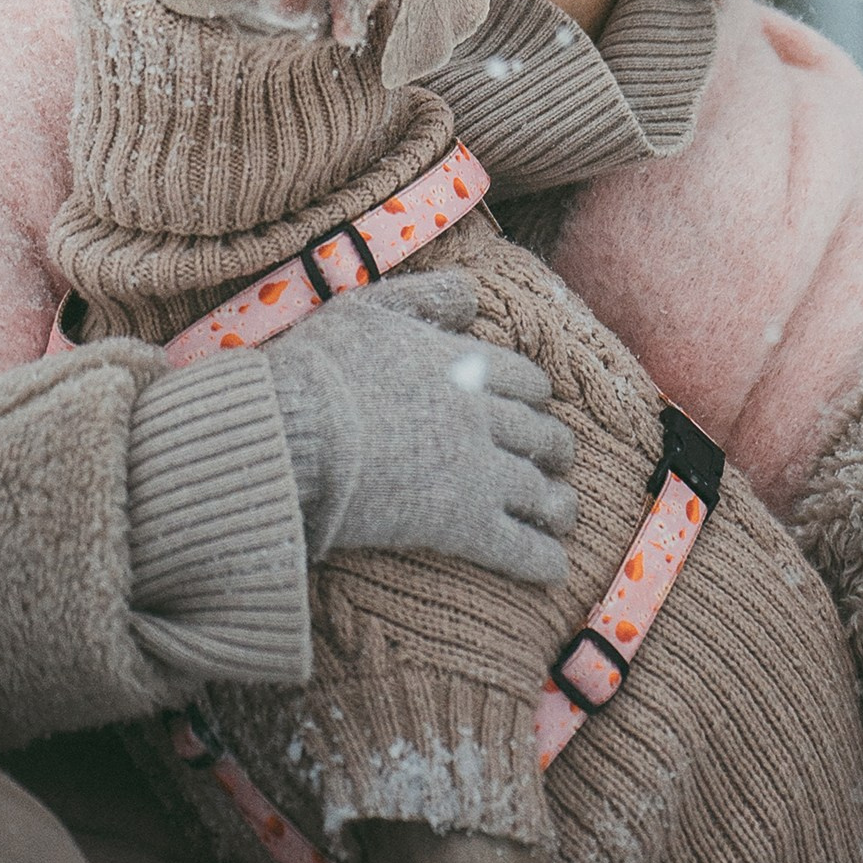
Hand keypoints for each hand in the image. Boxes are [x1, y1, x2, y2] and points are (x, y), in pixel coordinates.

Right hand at [264, 268, 576, 584]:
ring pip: (539, 489)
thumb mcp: (371, 308)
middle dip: (554, 447)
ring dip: (558, 503)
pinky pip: (518, 544)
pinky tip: (553, 567)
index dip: (535, 396)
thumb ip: (426, 296)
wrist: (298, 432)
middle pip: (540, 433)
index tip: (536, 406)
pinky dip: (541, 557)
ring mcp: (477, 470)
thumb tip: (472, 296)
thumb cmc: (322, 368)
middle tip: (557, 459)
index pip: (524, 380)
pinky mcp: (461, 523)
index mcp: (464, 364)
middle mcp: (482, 415)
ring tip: (564, 513)